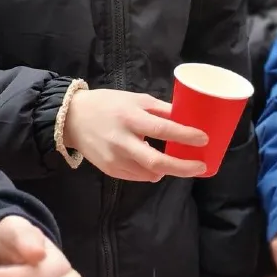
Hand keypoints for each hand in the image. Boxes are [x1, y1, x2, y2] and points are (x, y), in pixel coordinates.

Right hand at [63, 88, 207, 181]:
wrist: (72, 119)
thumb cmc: (109, 105)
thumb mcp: (135, 99)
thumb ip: (160, 110)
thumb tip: (187, 117)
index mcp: (130, 117)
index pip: (162, 129)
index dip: (185, 135)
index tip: (204, 139)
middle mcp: (122, 140)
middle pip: (156, 161)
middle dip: (182, 167)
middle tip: (201, 166)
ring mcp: (115, 159)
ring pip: (149, 172)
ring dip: (168, 169)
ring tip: (180, 162)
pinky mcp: (110, 170)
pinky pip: (138, 176)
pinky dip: (152, 172)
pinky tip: (157, 164)